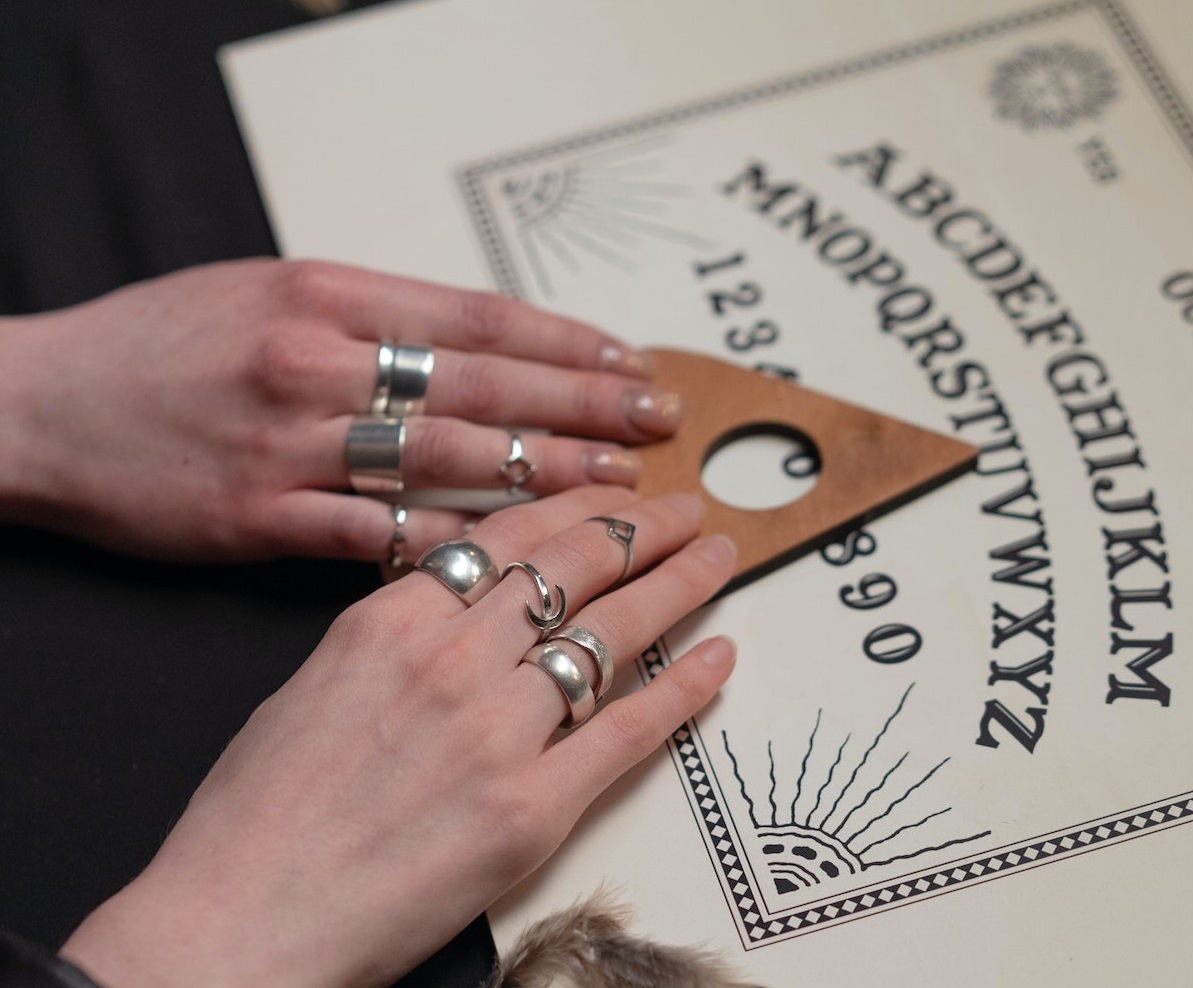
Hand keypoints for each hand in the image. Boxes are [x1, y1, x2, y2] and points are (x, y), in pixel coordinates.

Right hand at [0, 259, 680, 561]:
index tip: (628, 360)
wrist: (41, 406)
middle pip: (483, 386)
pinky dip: (455, 543)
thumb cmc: (160, 343)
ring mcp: (291, 444)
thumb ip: (372, 314)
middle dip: (582, 406)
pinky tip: (520, 557)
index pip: (478, 317)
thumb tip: (481, 341)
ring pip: (445, 462)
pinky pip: (379, 535)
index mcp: (325, 294)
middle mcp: (317, 362)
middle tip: (656, 422)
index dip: (566, 342)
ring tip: (617, 486)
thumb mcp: (266, 290)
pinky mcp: (260, 518)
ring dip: (542, 476)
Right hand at [60, 487, 736, 987]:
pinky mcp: (532, 809)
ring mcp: (498, 733)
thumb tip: (460, 602)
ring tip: (716, 558)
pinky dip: (683, 688)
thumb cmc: (256, 817)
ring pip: (613, 632)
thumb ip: (395, 632)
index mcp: (390, 621)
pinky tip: (717, 655)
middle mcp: (453, 661)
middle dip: (644, 528)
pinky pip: (629, 731)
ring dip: (678, 586)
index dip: (580, 506)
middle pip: (575, 567)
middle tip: (687, 508)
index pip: (512, 535)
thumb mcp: (315, 682)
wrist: (237, 923)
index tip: (618, 493)